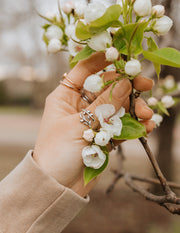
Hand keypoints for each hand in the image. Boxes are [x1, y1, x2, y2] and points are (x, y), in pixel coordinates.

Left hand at [33, 52, 154, 196]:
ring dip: (133, 108)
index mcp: (66, 97)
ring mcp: (93, 120)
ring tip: (146, 115)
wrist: (57, 186)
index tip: (122, 56)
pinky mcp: (104, 135)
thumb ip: (103, 106)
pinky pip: (121, 125)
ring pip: (117, 106)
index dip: (102, 60)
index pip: (84, 70)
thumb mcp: (78, 126)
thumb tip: (125, 83)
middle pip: (107, 87)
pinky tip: (146, 126)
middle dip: (126, 87)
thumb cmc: (57, 153)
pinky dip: (134, 125)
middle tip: (146, 86)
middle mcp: (80, 105)